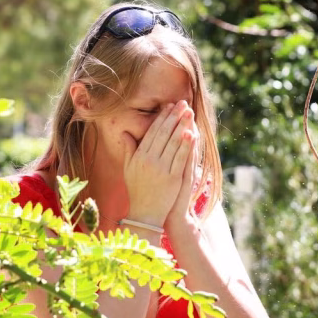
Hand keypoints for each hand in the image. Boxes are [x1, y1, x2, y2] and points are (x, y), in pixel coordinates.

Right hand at [121, 100, 195, 226]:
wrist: (145, 214)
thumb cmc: (137, 190)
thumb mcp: (128, 168)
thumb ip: (129, 149)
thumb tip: (125, 132)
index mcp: (139, 156)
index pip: (153, 132)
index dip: (162, 117)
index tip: (169, 106)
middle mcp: (150, 161)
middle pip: (164, 133)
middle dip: (174, 117)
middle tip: (183, 103)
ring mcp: (162, 169)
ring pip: (174, 143)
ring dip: (183, 126)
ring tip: (190, 113)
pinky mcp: (173, 178)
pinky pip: (181, 158)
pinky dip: (187, 145)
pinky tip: (192, 133)